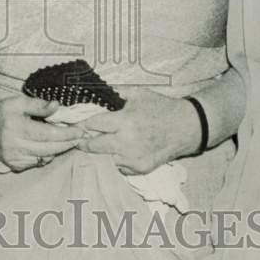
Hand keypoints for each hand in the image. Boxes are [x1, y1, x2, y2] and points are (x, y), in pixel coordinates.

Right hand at [0, 88, 83, 171]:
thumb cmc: (1, 110)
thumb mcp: (18, 101)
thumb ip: (38, 105)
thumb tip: (57, 106)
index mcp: (14, 126)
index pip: (48, 134)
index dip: (66, 133)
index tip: (80, 130)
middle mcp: (13, 145)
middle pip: (49, 148)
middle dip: (68, 143)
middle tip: (80, 136)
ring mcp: (13, 158)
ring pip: (45, 157)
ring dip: (60, 149)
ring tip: (69, 140)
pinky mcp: (14, 165)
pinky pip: (37, 163)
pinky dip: (47, 155)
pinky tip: (52, 146)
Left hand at [76, 88, 200, 174]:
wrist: (187, 127)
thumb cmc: (161, 107)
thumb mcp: (138, 93)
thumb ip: (115, 92)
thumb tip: (93, 90)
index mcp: (126, 121)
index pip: (93, 125)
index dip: (81, 125)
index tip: (72, 125)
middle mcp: (128, 142)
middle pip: (94, 146)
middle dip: (83, 141)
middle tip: (77, 138)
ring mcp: (134, 158)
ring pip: (104, 158)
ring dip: (97, 152)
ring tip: (93, 144)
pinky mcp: (140, 169)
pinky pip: (118, 166)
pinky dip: (113, 159)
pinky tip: (113, 151)